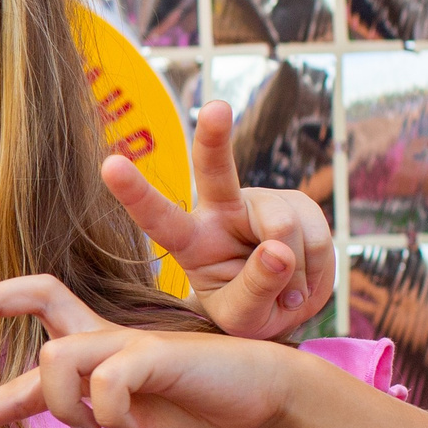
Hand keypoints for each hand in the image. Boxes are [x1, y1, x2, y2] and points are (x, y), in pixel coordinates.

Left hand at [0, 275, 298, 427]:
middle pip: (38, 296)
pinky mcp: (153, 352)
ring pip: (55, 357)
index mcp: (94, 362)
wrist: (262, 395)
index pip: (25, 373)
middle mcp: (102, 342)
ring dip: (60, 404)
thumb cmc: (202, 412)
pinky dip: (105, 410)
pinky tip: (124, 427)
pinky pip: (106, 376)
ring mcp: (125, 343)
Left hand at [105, 100, 332, 341]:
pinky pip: (317, 236)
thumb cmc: (249, 312)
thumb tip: (279, 250)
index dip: (135, 192)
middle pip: (216, 169)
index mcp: (190, 240)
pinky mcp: (297, 203)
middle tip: (216, 109)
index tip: (110, 165)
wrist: (285, 308)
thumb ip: (255, 289)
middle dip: (214, 136)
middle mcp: (221, 210)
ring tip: (288, 293)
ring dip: (295, 270)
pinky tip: (304, 279)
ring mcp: (261, 202)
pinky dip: (318, 268)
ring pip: (283, 227)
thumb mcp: (243, 318)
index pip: (158, 217)